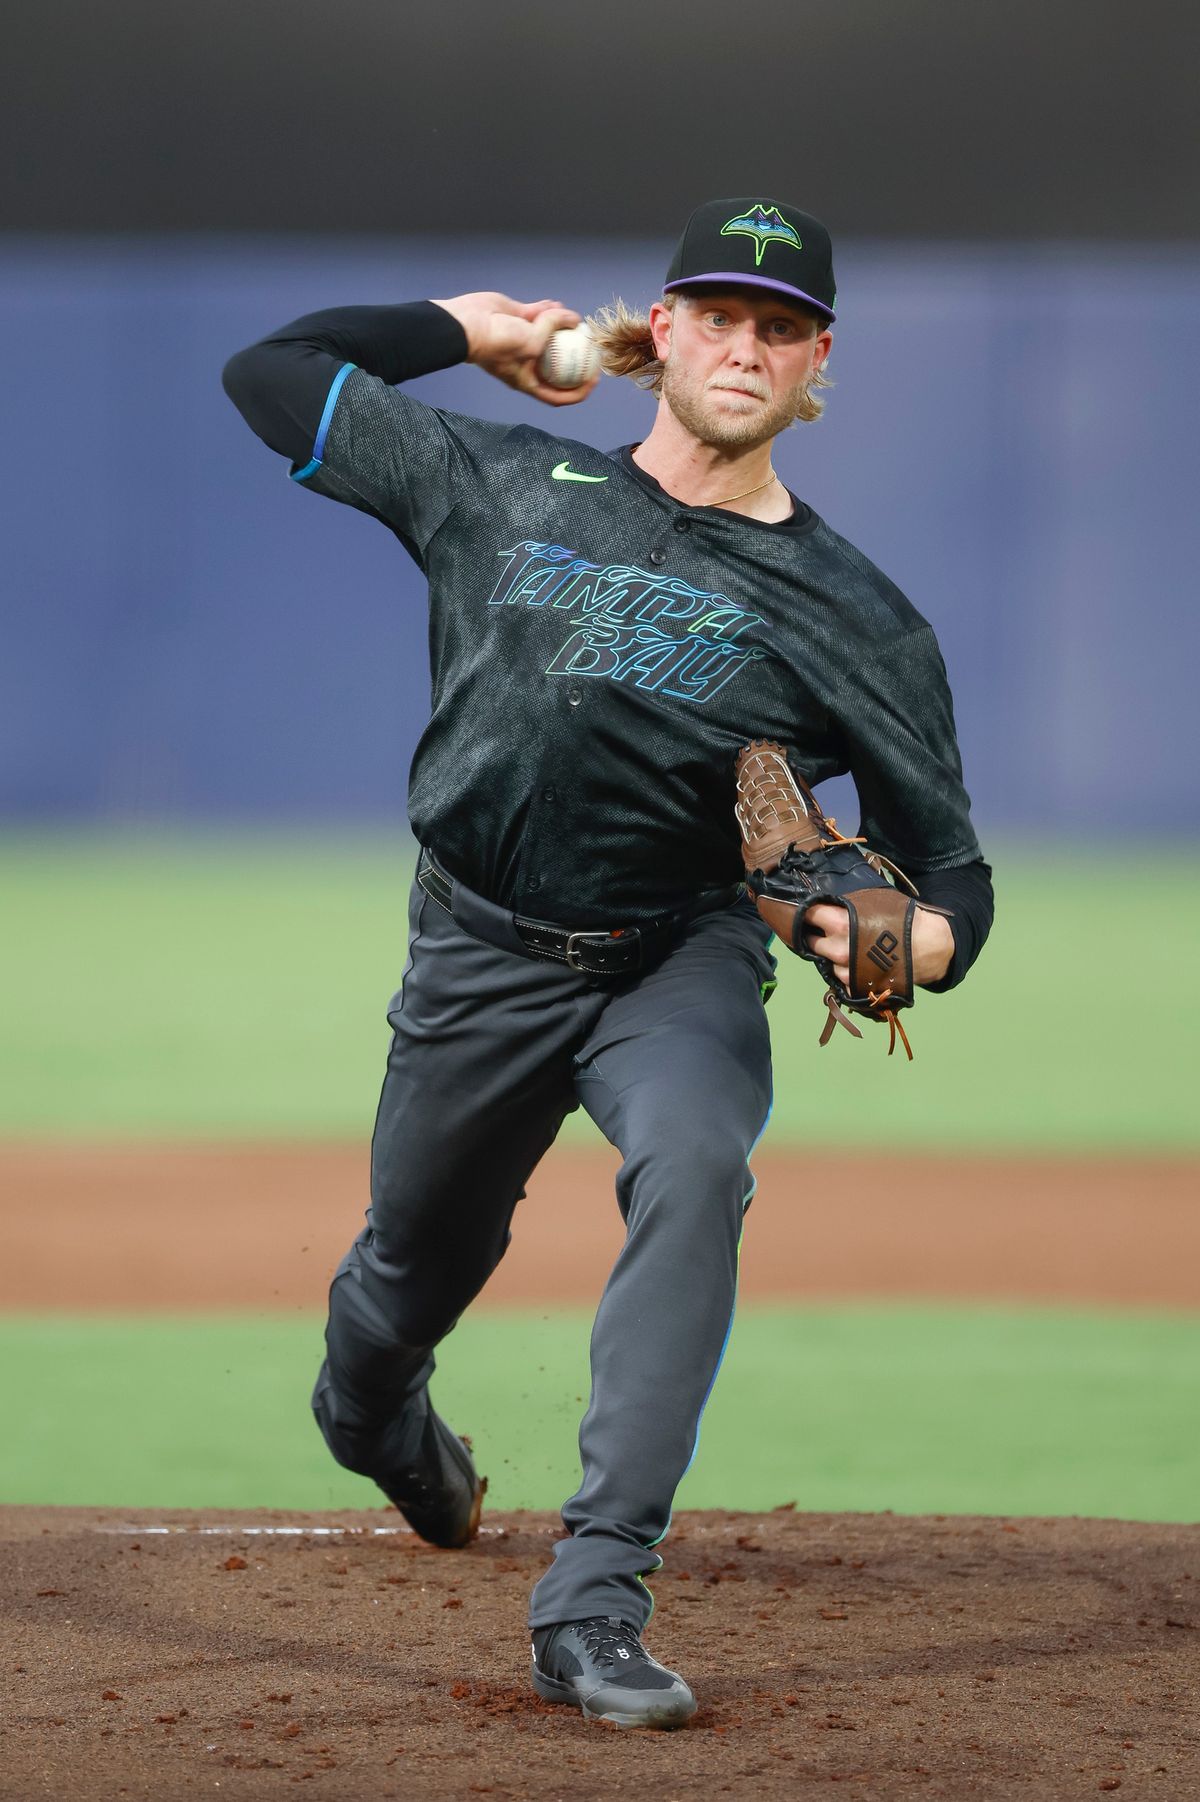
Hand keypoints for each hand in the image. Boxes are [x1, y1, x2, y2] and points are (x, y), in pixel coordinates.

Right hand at [430, 291, 598, 406]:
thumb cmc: (498, 343)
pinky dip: (550, 311)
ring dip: (563, 327)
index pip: (558, 395)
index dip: (579, 391)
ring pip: (551, 336)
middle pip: (559, 364)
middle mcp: (528, 362)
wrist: (469, 323)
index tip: (594, 379)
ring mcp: (524, 340)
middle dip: (576, 355)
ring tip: (574, 319)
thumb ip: (553, 328)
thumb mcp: (532, 342)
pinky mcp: (518, 320)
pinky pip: (540, 316)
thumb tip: (574, 318)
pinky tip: (559, 305)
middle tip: (591, 345)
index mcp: (529, 380)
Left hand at [803, 902, 954, 987]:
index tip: (809, 912)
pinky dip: (844, 971)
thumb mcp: (874, 900)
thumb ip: (848, 903)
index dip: (808, 912)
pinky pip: (840, 979)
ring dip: (831, 955)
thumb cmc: (903, 918)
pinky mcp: (855, 987)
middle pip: (812, 941)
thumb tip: (828, 899)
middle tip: (826, 930)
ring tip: (845, 947)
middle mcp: (839, 949)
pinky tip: (855, 963)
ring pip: (826, 962)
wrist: (930, 946)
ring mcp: (847, 972)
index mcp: (841, 923)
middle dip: (817, 935)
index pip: (809, 915)